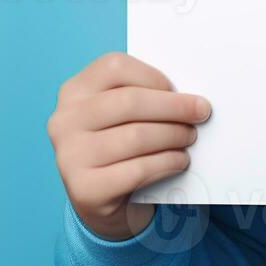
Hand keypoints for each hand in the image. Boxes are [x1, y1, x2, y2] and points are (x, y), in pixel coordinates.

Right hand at [46, 51, 211, 240]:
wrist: (99, 198)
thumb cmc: (118, 143)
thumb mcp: (120, 114)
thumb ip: (142, 95)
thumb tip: (189, 96)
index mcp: (74, 91)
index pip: (115, 67)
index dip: (153, 76)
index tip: (177, 89)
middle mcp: (64, 121)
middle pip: (129, 102)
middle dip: (174, 107)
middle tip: (201, 113)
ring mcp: (70, 156)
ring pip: (136, 136)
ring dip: (174, 136)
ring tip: (190, 137)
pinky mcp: (84, 189)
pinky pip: (138, 169)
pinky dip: (167, 162)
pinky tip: (180, 160)